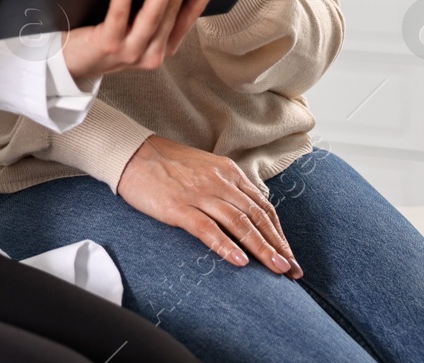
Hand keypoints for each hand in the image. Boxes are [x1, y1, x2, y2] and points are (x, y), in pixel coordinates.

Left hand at [61, 0, 225, 84]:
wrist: (72, 64)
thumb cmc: (104, 36)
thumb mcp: (135, 26)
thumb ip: (152, 6)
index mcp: (164, 46)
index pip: (190, 15)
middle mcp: (152, 52)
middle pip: (173, 12)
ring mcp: (131, 51)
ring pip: (152, 15)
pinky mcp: (108, 45)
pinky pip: (119, 16)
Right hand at [116, 134, 302, 278]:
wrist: (132, 153)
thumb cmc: (167, 164)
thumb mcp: (205, 169)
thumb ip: (227, 187)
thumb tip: (246, 213)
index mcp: (228, 172)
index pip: (263, 206)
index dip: (279, 233)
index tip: (289, 254)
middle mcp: (219, 182)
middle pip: (257, 217)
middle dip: (278, 246)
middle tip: (292, 269)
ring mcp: (199, 194)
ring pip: (239, 224)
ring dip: (261, 248)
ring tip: (276, 269)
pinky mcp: (178, 207)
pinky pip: (207, 229)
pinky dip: (226, 246)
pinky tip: (240, 262)